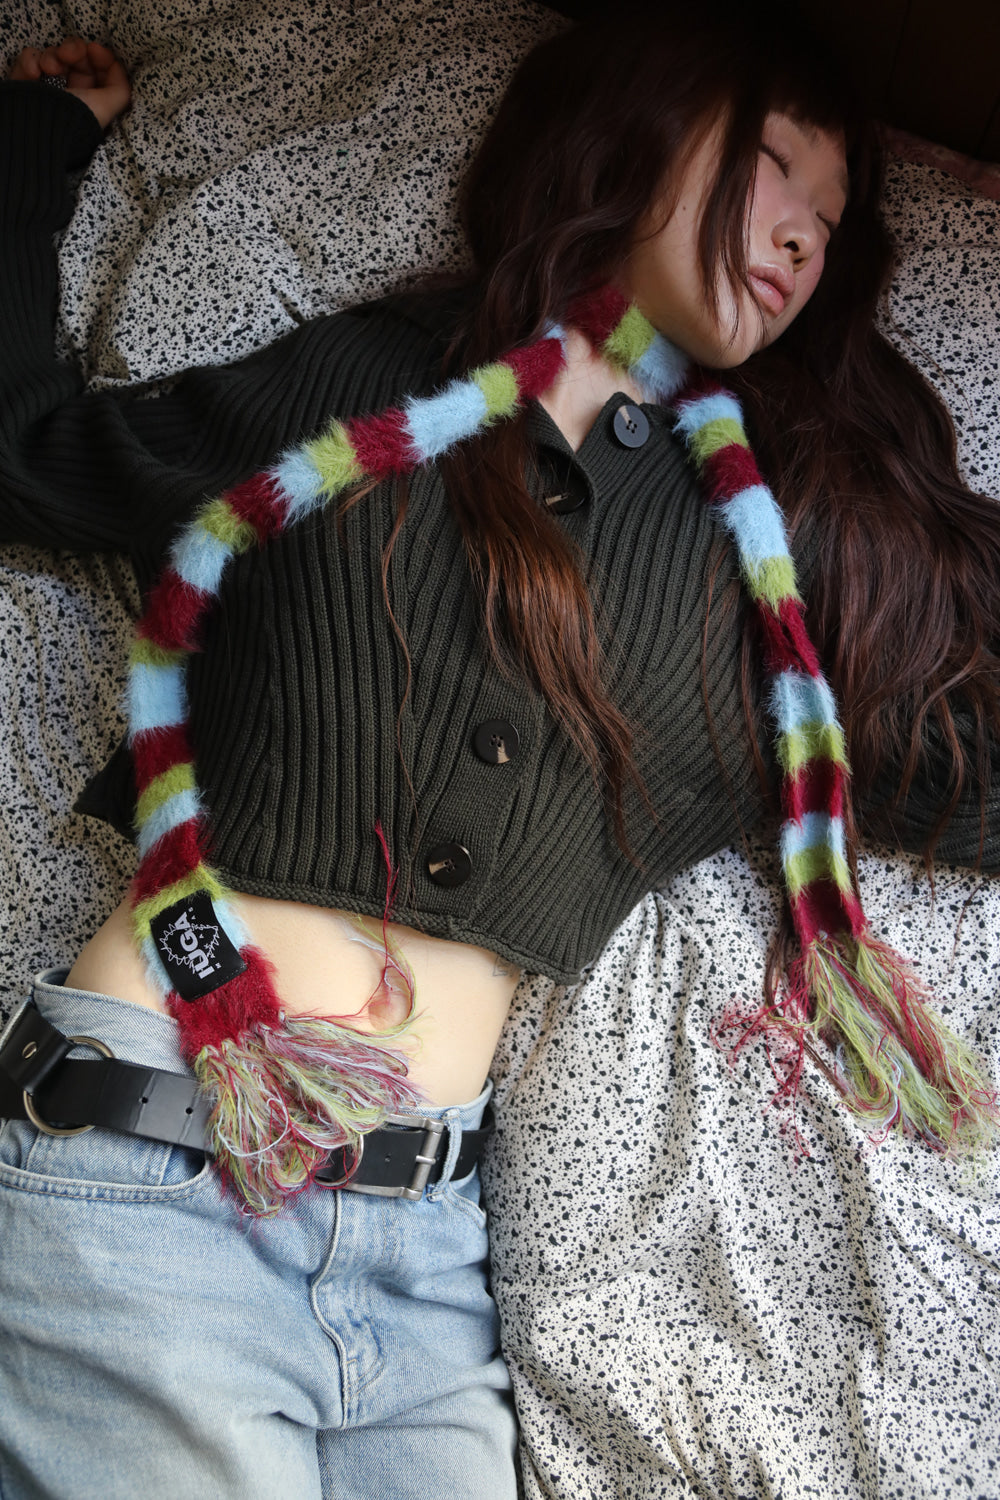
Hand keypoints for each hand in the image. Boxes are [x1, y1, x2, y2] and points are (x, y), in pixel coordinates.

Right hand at [8, 38, 130, 128]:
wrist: (37, 130)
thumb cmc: (74, 120)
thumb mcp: (105, 108)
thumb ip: (120, 88)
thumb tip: (117, 66)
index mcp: (90, 97)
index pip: (97, 68)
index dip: (99, 56)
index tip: (93, 50)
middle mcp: (70, 90)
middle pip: (75, 55)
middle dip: (73, 50)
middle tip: (66, 55)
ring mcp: (47, 84)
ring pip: (52, 54)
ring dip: (51, 57)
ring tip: (47, 70)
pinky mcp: (26, 81)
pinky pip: (29, 58)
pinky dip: (30, 61)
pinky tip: (32, 74)